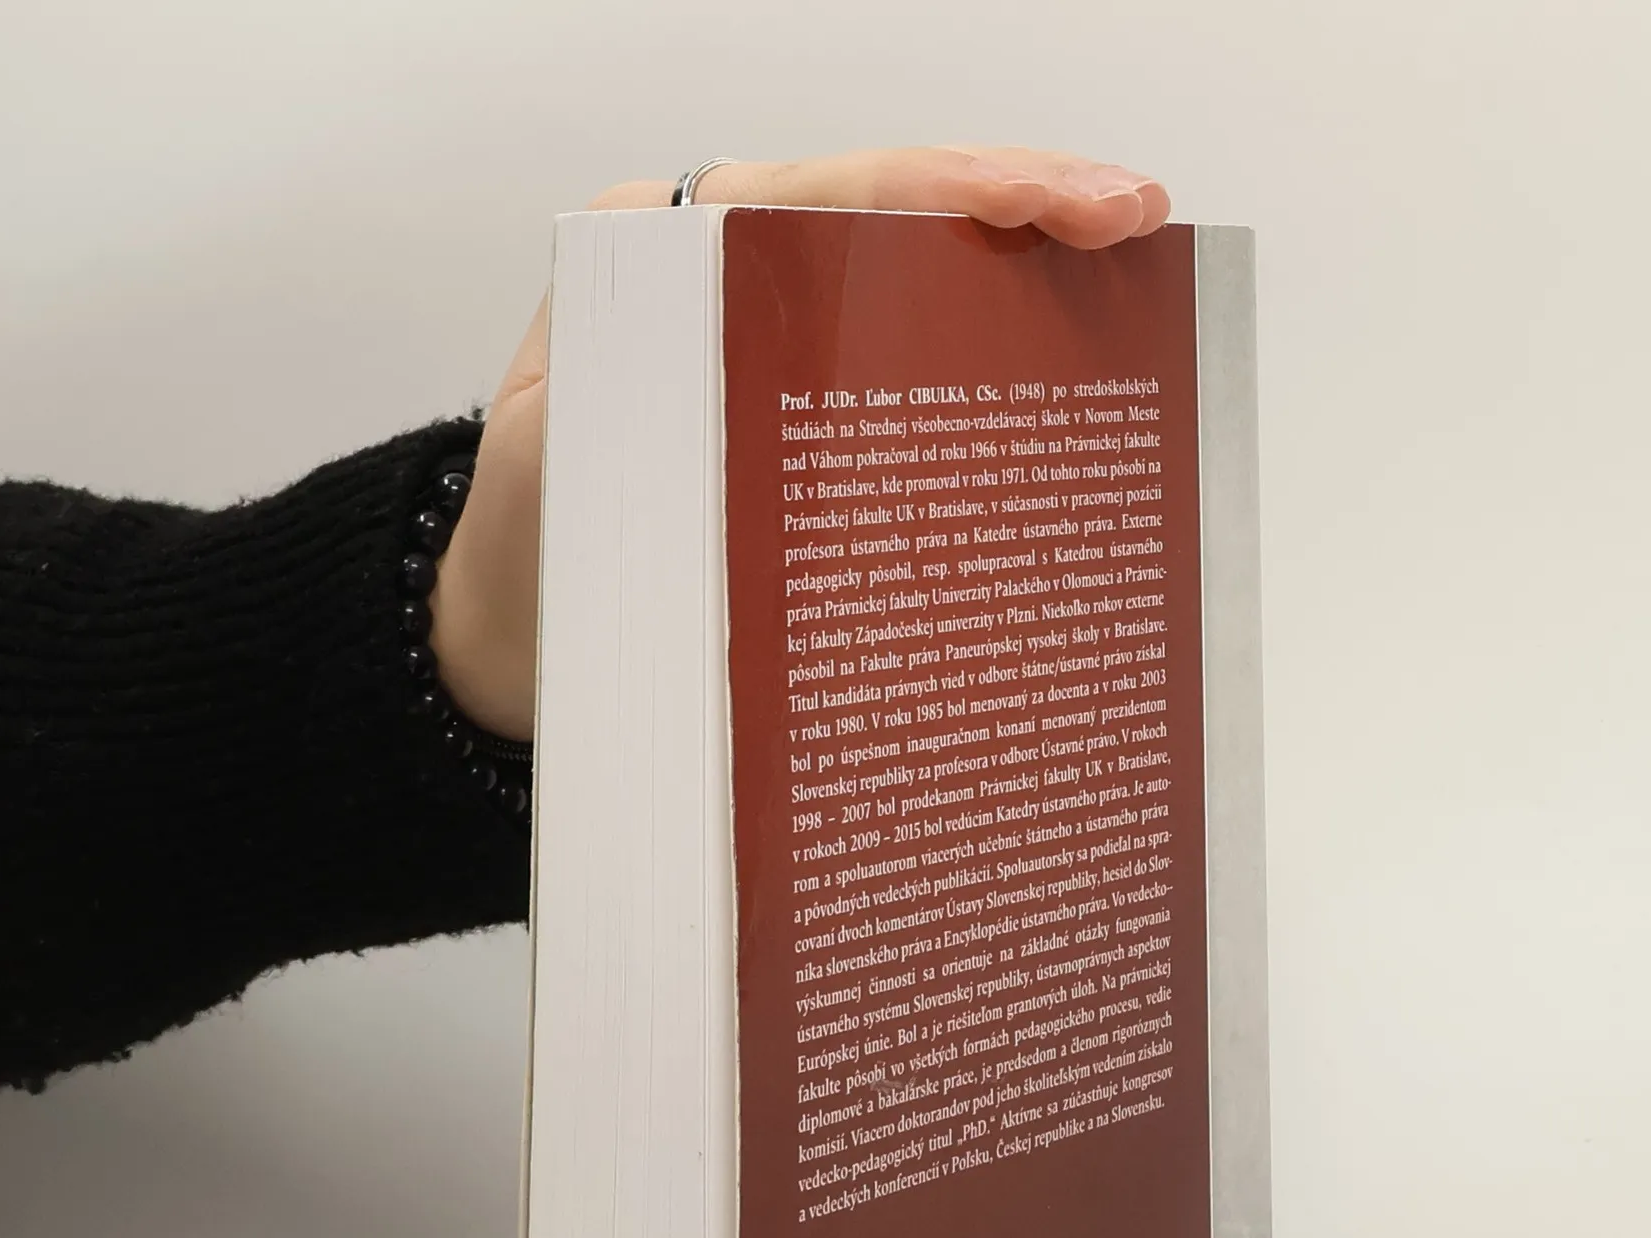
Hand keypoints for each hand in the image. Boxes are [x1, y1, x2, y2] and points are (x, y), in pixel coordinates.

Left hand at [429, 147, 1171, 741]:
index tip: (1071, 205)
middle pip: (889, 213)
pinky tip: (1055, 375)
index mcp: (659, 257)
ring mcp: (769, 337)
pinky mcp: (800, 406)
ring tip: (1126, 280)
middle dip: (1018, 206)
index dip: (956, 190)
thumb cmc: (533, 558)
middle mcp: (722, 273)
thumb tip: (769, 365)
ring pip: (908, 279)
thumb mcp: (562, 471)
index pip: (828, 195)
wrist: (516, 634)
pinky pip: (899, 362)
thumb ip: (642, 404)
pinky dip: (979, 361)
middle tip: (1134, 223)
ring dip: (1017, 278)